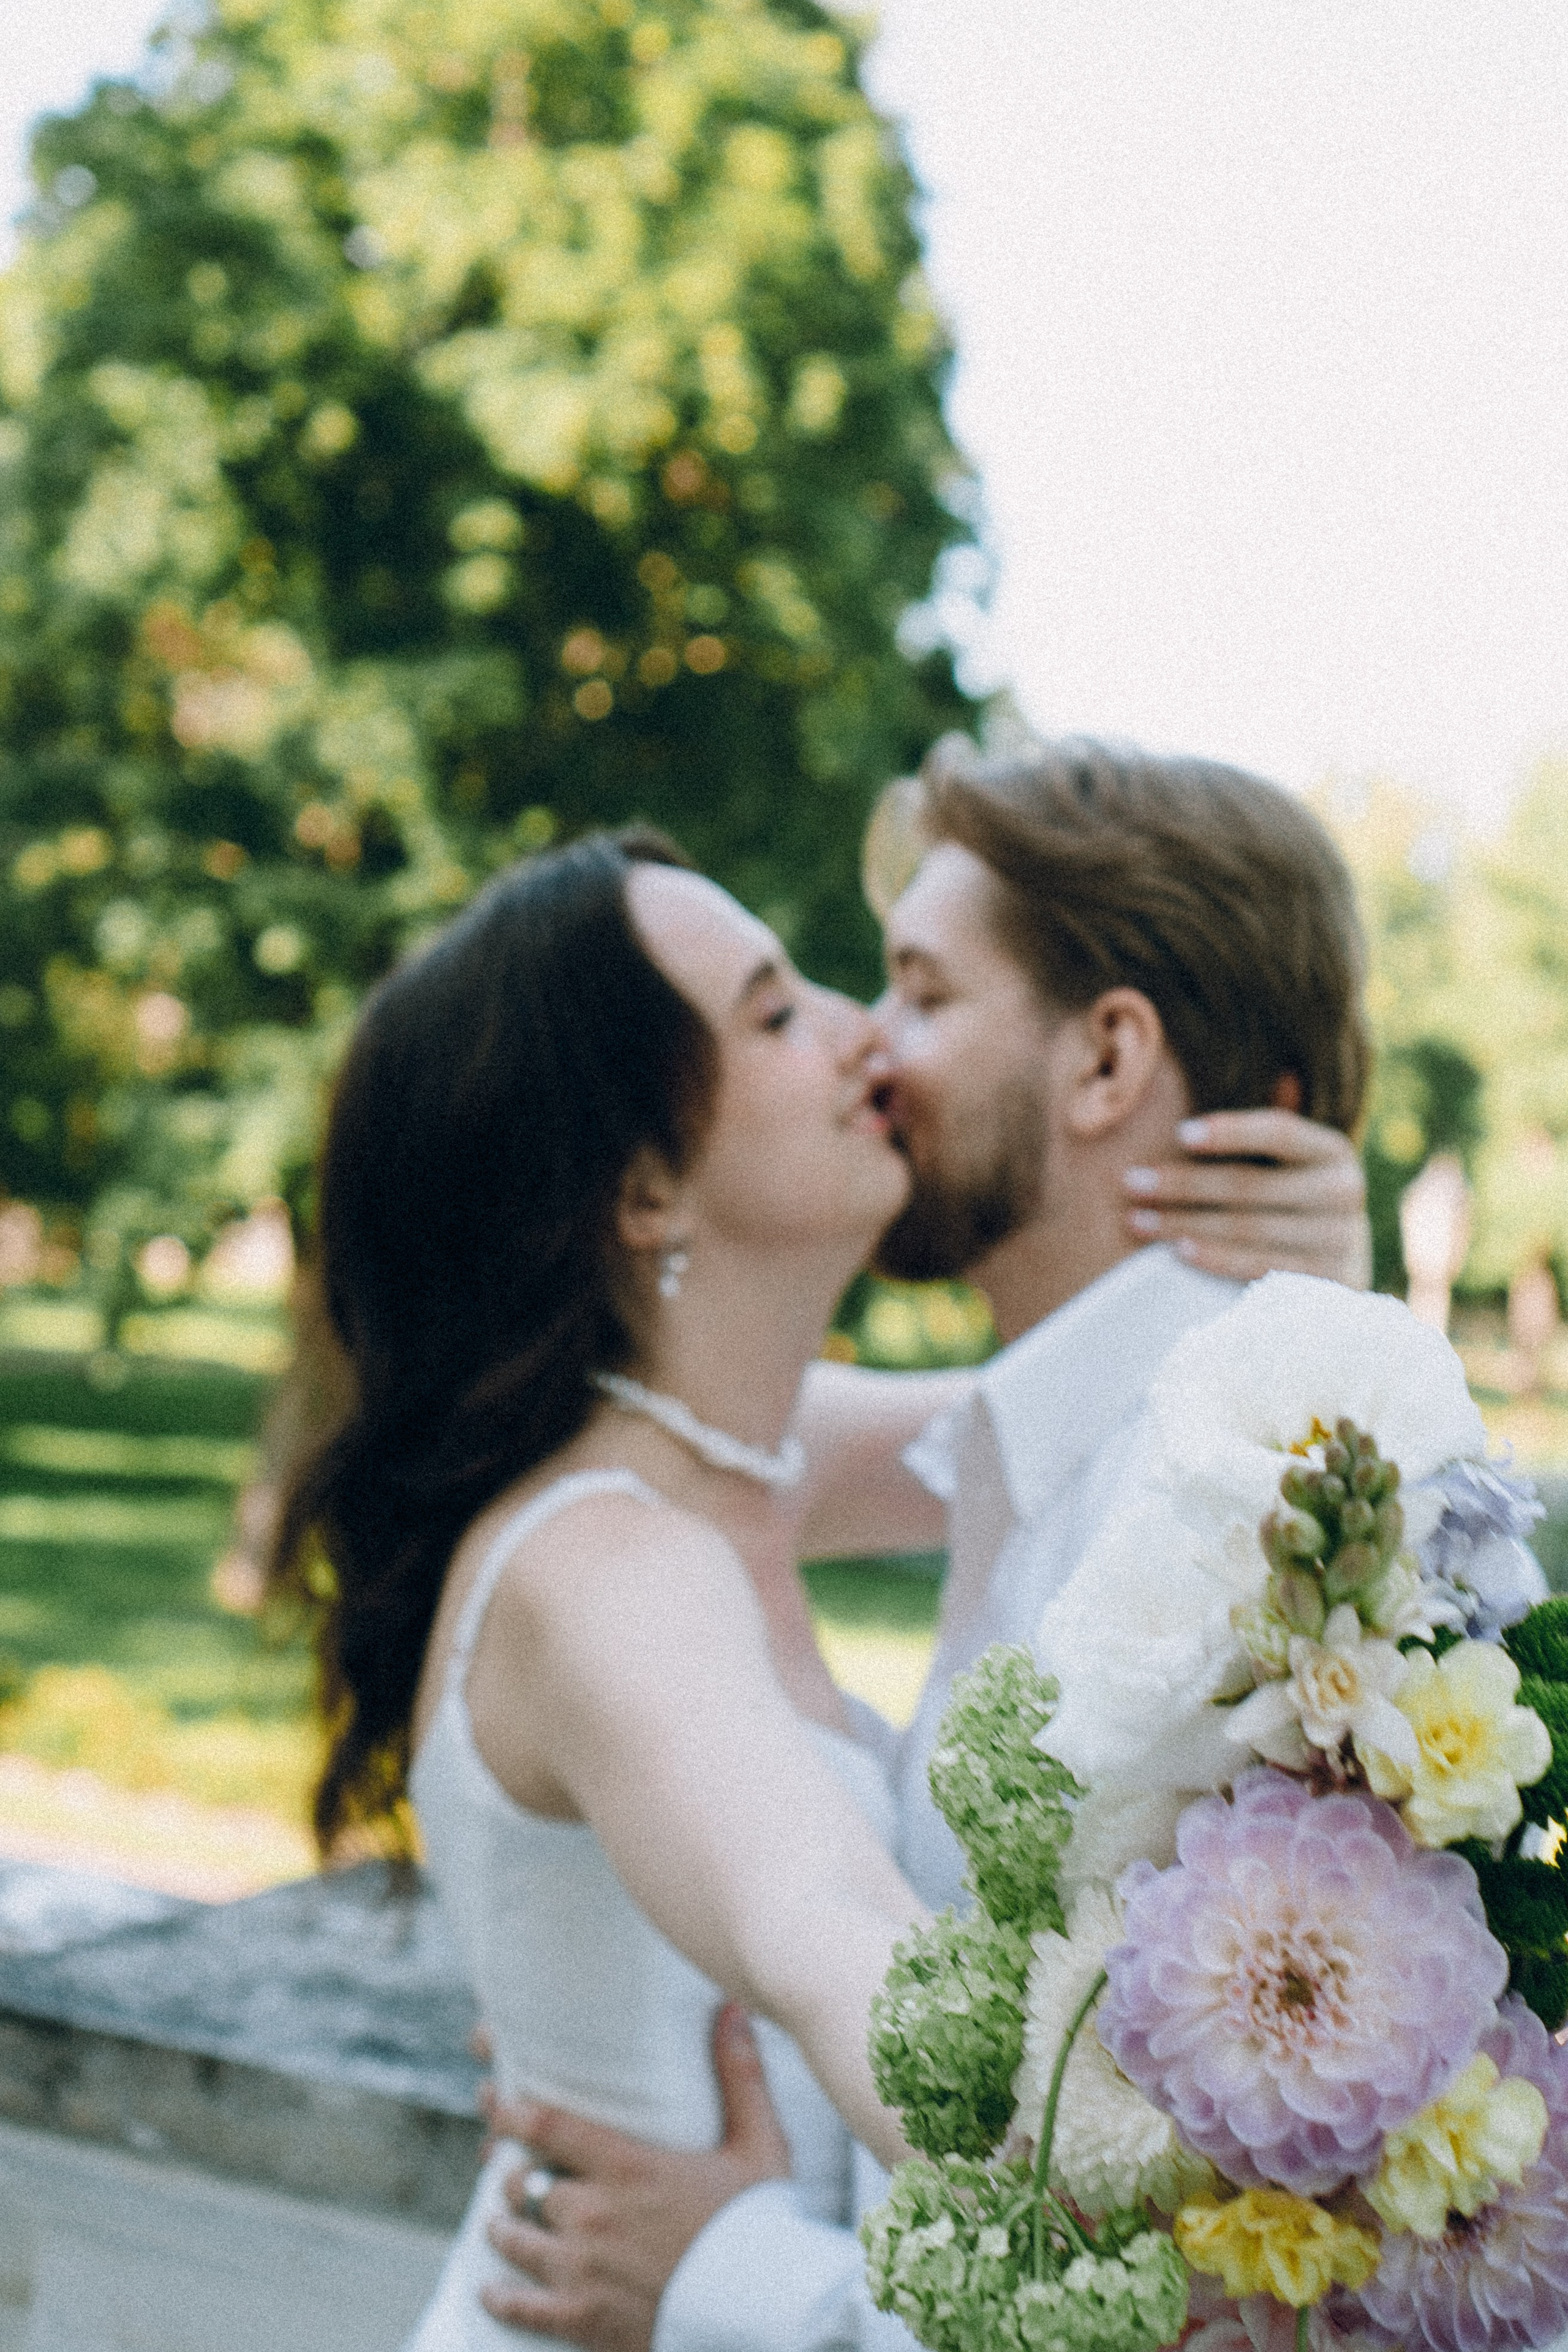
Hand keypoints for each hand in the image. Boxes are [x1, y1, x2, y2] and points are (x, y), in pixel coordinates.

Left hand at [479, 2004, 791, 2349]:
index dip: (510, 2110)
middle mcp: (595, 2214)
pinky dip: (502, 2298)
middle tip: (509, 2166)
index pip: (548, 2125)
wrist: (764, 2311)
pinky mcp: (584, 2319)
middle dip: (512, 2172)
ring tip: (503, 2219)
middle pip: (522, 2182)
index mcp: (629, 2166)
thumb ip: (741, 2074)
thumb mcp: (759, 2144)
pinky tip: (492, 2292)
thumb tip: (732, 2009)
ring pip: (515, 2238)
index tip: (493, 2099)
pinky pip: (523, 2308)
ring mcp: (585, 2270)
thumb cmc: (761, 2225)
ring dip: (504, 2227)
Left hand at [1122, 1110, 1370, 1288]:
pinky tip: (1177, 1250)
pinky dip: (1215, 1257)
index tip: (1180, 1134)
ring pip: (1246, 1228)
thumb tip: (1229, 1096)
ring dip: (1184, 1223)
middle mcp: (1344, 1192)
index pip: (1279, 1132)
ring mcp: (1339, 1241)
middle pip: (1249, 1185)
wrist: (1340, 1269)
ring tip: (1137, 1219)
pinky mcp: (1324, 1283)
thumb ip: (1262, 1136)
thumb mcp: (1290, 1165)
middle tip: (1131, 1182)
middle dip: (1183, 1184)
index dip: (1230, 1131)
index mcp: (1333, 1151)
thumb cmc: (1294, 1202)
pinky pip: (1258, 1267)